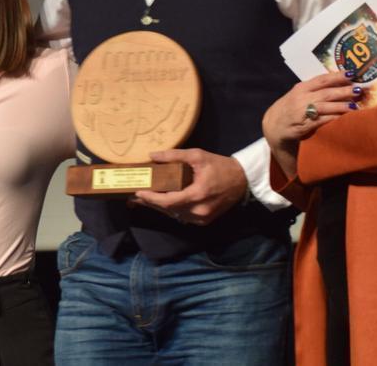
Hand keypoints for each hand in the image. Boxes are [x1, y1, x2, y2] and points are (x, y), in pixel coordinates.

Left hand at [131, 149, 246, 224]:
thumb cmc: (219, 166)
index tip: (137, 192)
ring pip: (174, 215)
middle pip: (168, 210)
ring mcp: (202, 219)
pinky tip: (162, 203)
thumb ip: (174, 155)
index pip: (168, 201)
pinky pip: (183, 217)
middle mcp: (199, 211)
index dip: (151, 199)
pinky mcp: (205, 221)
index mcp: (197, 195)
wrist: (242, 180)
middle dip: (150, 203)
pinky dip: (172, 210)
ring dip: (160, 208)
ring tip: (144, 199)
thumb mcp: (197, 155)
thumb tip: (152, 156)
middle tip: (134, 196)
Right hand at [262, 72, 357, 148]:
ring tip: (355, 106)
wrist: (274, 126)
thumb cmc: (290, 108)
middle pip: (326, 93)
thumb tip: (339, 83)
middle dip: (344, 91)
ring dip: (341, 106)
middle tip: (359, 89)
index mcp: (301, 88)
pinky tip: (343, 118)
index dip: (337, 76)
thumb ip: (315, 89)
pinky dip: (333, 119)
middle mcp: (302, 98)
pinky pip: (322, 121)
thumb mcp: (299, 94)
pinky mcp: (304, 125)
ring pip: (325, 107)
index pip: (322, 79)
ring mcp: (302, 112)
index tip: (352, 73)